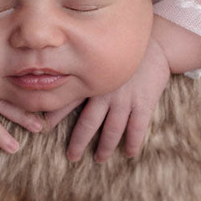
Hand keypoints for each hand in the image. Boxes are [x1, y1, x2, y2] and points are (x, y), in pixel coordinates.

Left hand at [62, 36, 171, 161]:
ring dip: (105, 147)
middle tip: (72, 157)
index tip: (43, 129)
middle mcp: (105, 93)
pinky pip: (137, 128)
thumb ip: (83, 70)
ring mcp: (125, 99)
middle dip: (79, 142)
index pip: (68, 102)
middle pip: (88, 123)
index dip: (55, 116)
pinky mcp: (144, 103)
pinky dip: (132, 143)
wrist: (157, 42)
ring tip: (99, 159)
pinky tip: (129, 153)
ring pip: (112, 130)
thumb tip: (56, 78)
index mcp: (92, 82)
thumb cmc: (123, 49)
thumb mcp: (99, 56)